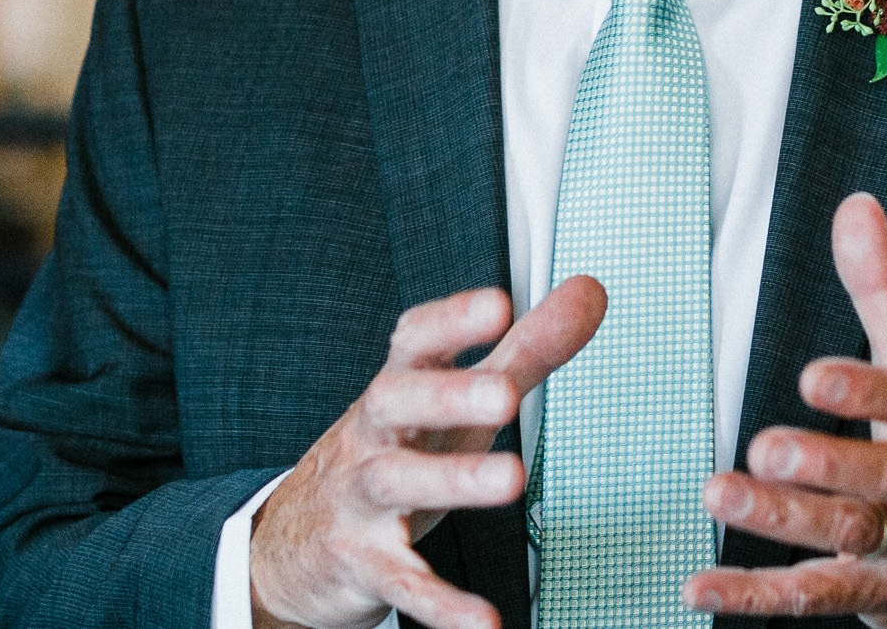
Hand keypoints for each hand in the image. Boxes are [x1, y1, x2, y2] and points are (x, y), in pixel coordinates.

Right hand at [250, 277, 606, 628]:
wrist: (295, 541)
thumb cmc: (398, 452)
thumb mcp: (459, 399)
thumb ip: (527, 347)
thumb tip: (591, 291)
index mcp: (401, 386)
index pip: (416, 340)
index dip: (452, 319)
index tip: (497, 304)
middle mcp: (375, 436)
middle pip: (399, 402)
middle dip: (449, 394)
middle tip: (506, 394)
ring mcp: (361, 500)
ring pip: (397, 484)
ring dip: (453, 480)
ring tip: (512, 480)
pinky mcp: (363, 564)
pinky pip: (403, 583)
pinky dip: (441, 605)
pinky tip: (485, 622)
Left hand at [683, 193, 886, 628]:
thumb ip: (882, 286)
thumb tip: (855, 207)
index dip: (867, 392)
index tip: (813, 376)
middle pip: (884, 481)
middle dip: (827, 466)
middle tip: (765, 446)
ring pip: (847, 540)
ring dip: (782, 522)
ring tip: (719, 493)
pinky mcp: (872, 596)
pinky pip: (812, 599)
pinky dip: (753, 594)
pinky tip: (699, 585)